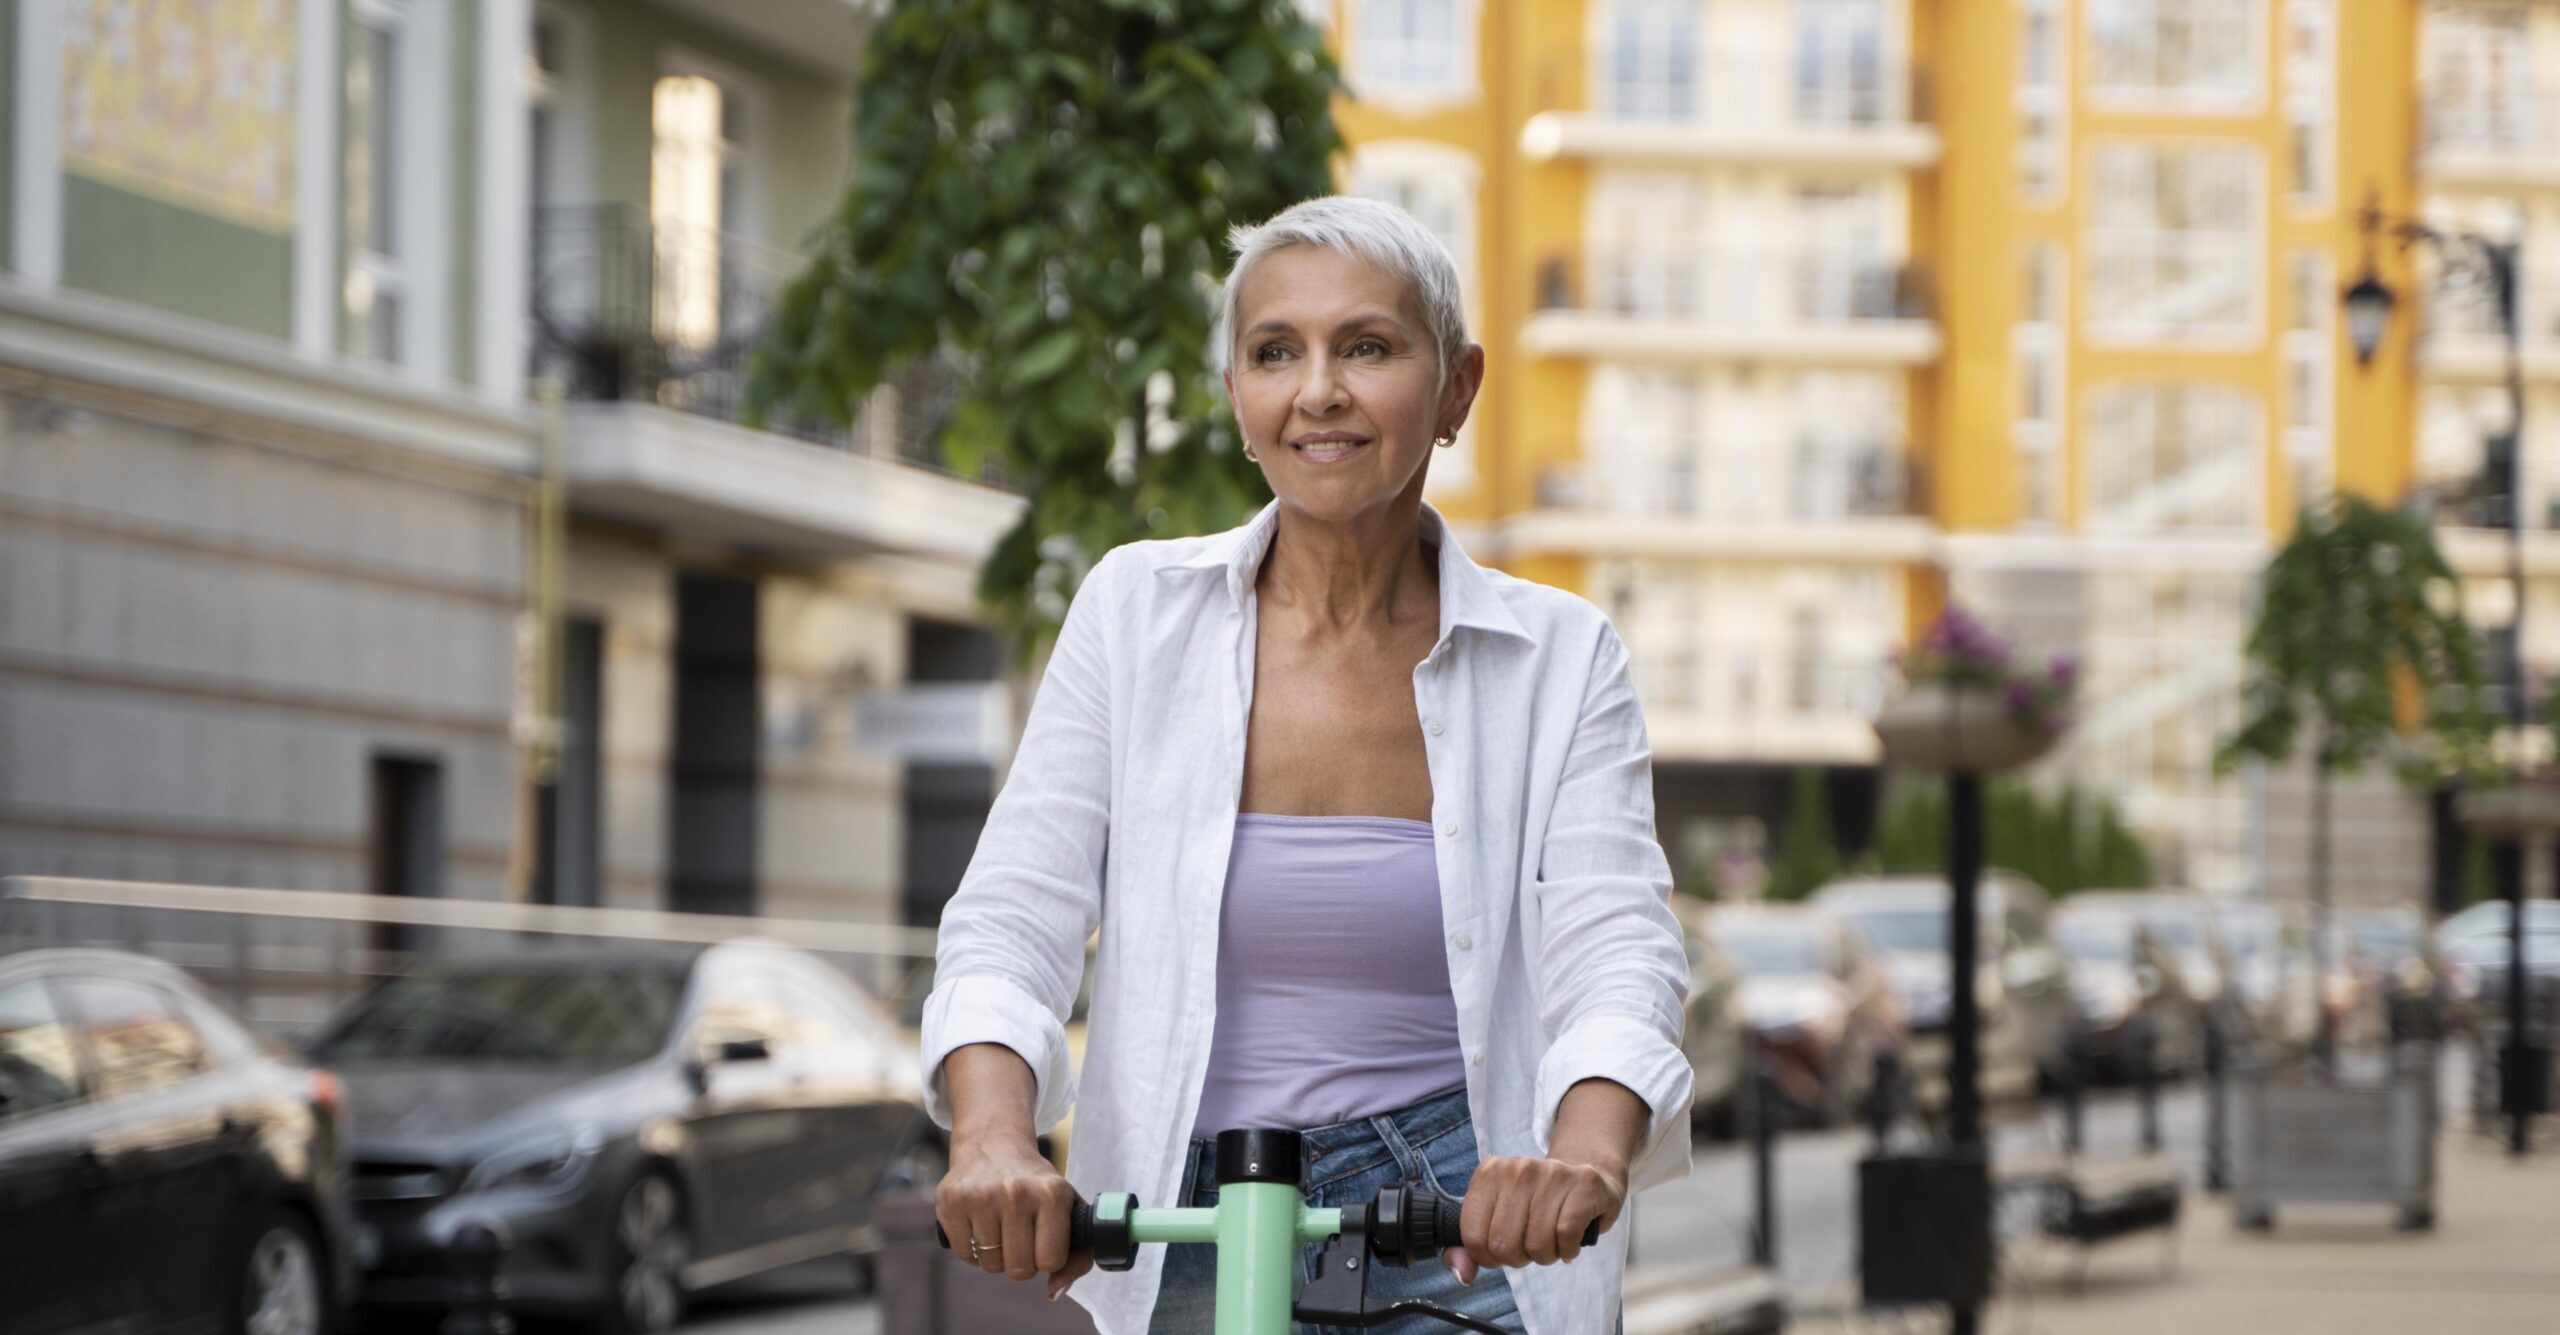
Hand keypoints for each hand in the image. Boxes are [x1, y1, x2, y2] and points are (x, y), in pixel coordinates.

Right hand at [934, 1132, 1093, 1298]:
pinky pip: (965, 1256)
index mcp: (1052, 1193)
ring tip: (999, 1226)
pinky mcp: (951, 1200)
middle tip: (1020, 1234)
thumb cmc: (1035, 1186)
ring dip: (996, 1255)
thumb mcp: (1068, 1208)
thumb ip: (1078, 1256)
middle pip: (1019, 1270)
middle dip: (1021, 1261)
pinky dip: (973, 1249)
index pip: (1050, 1262)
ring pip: (991, 1266)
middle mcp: (1016, 1192)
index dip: (1046, 1257)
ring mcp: (980, 1195)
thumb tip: (1054, 1292)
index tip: (1043, 1238)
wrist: (993, 1144)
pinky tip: (979, 1223)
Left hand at [1445, 1153, 1625, 1280]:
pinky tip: (1569, 1239)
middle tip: (1530, 1244)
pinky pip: (1566, 1238)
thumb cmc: (1534, 1203)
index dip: (1488, 1258)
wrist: (1583, 1176)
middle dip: (1519, 1258)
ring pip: (1537, 1245)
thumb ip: (1471, 1247)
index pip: (1473, 1237)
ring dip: (1545, 1255)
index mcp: (1488, 1172)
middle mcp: (1518, 1169)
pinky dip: (1568, 1250)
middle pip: (1504, 1245)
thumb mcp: (1496, 1215)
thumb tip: (1464, 1275)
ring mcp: (1552, 1174)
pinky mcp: (1584, 1186)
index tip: (1503, 1251)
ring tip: (1551, 1239)